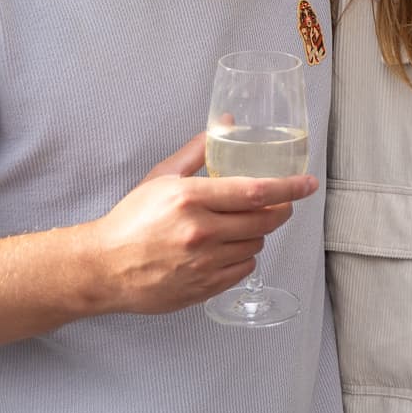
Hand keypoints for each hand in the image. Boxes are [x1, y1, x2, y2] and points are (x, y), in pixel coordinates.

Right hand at [82, 134, 317, 315]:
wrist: (103, 267)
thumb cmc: (131, 219)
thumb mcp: (162, 177)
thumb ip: (198, 151)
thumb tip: (227, 124)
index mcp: (190, 199)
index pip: (255, 191)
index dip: (288, 187)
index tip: (308, 184)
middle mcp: (200, 232)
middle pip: (264, 220)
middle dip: (279, 210)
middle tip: (278, 204)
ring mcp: (202, 264)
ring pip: (256, 245)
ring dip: (257, 234)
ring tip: (239, 227)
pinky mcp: (202, 288)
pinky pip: (243, 270)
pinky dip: (243, 258)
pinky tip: (228, 249)